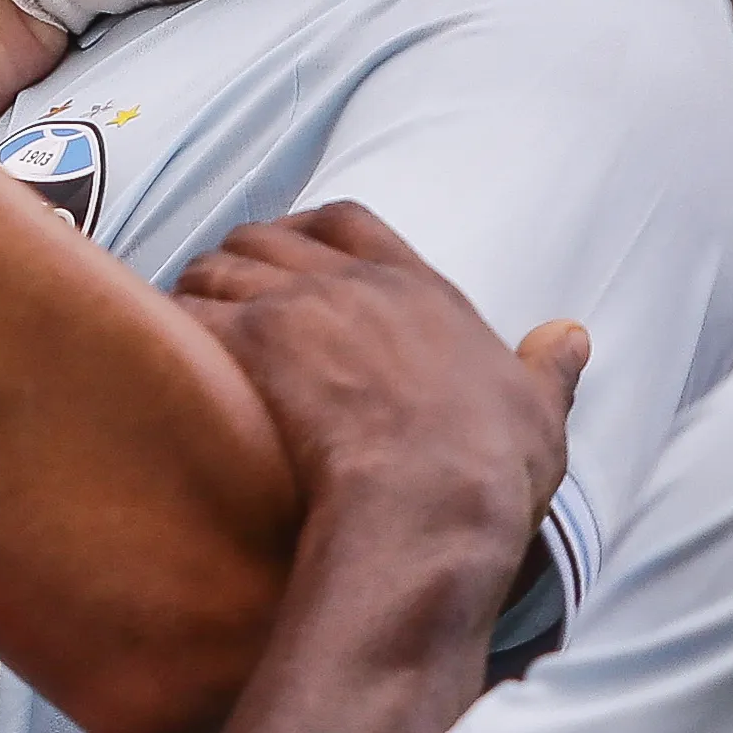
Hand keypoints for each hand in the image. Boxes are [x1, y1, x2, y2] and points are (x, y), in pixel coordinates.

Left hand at [174, 204, 586, 543]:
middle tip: (219, 296)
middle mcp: (356, 284)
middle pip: (270, 237)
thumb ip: (549, 367)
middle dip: (237, 259)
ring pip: (218, 266)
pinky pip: (187, 314)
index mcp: (421, 291)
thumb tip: (574, 334)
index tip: (287, 251)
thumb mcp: (540, 413)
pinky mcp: (252, 345)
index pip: (351, 223)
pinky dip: (167, 328)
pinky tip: (159, 358)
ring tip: (179, 325)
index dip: (308, 231)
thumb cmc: (489, 472)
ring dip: (194, 290)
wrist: (429, 509)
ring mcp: (299, 308)